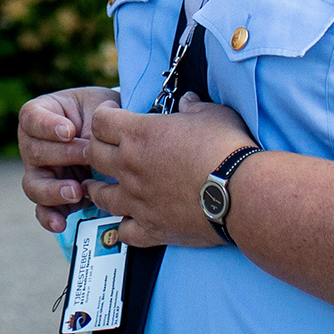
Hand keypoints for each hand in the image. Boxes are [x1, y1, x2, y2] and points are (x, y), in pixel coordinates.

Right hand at [18, 86, 117, 232]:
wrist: (113, 134)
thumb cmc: (102, 112)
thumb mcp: (99, 107)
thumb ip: (94, 122)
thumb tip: (93, 146)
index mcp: (41, 114)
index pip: (32, 118)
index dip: (47, 126)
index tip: (68, 132)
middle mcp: (33, 144)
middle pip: (35, 152)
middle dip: (65, 155)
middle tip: (90, 155)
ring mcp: (40, 172)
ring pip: (34, 185)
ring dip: (54, 190)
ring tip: (75, 191)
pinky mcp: (52, 196)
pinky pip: (43, 211)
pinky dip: (50, 218)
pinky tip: (61, 223)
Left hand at [84, 93, 254, 249]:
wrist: (241, 193)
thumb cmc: (227, 149)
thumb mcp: (212, 114)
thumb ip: (194, 106)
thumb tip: (187, 101)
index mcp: (140, 134)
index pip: (100, 122)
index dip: (103, 115)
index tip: (110, 114)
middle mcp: (131, 166)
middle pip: (93, 155)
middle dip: (95, 149)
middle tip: (103, 149)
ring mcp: (137, 200)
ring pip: (100, 196)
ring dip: (97, 189)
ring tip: (98, 187)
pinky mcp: (151, 227)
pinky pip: (123, 231)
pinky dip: (123, 227)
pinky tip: (126, 223)